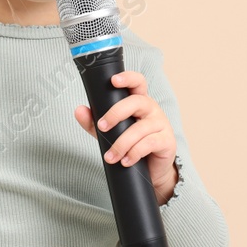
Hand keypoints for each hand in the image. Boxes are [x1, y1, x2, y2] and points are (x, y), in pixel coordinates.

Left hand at [74, 69, 179, 206]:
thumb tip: (79, 110)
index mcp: (139, 101)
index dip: (128, 78)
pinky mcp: (167, 141)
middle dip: (116, 113)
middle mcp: (151, 108)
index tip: (113, 81)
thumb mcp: (110, 133)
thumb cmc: (132, 144)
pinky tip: (125, 161)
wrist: (152, 169)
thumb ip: (93, 122)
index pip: (137, 82)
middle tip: (101, 127)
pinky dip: (134, 153)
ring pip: (140, 128)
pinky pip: (149, 143)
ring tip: (110, 157)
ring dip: (121, 144)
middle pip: (136, 102)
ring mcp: (161, 124)